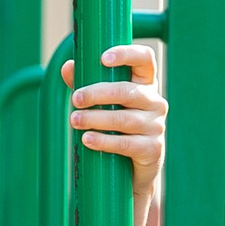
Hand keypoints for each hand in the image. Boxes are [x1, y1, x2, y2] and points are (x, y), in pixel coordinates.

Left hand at [62, 43, 166, 225]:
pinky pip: (127, 143)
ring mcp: (156, 126)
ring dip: (96, 119)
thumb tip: (68, 67)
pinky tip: (87, 140)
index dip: (126, 54)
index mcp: (145, 84)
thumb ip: (85, 84)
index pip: (145, 58)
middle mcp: (155, 102)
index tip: (103, 58)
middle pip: (127, 91)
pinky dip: (104, 141)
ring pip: (124, 119)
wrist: (131, 172)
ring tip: (74, 121)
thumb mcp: (101, 105)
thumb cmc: (115, 130)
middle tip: (75, 99)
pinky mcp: (153, 149)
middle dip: (98, 94)